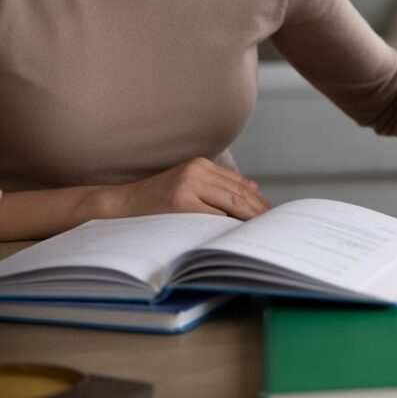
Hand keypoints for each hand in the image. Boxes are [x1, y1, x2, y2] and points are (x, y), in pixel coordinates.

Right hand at [115, 158, 271, 219]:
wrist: (120, 204)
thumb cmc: (156, 200)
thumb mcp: (188, 184)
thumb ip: (218, 184)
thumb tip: (254, 188)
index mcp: (201, 164)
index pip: (240, 184)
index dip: (259, 200)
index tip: (273, 214)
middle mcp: (197, 170)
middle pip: (240, 192)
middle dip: (259, 210)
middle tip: (274, 225)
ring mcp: (188, 185)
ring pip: (231, 202)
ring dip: (250, 217)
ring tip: (263, 230)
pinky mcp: (180, 202)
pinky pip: (214, 215)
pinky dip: (229, 224)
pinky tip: (239, 233)